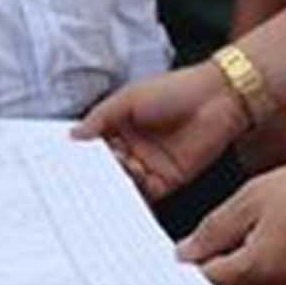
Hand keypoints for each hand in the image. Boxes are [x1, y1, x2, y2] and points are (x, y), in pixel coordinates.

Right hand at [72, 63, 247, 198]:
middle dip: (95, 172)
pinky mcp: (168, 180)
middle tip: (82, 176)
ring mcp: (150, 164)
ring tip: (106, 179)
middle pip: (107, 166)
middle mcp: (133, 146)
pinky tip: (127, 188)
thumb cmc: (177, 89)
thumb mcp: (129, 97)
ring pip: (124, 181)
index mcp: (121, 123)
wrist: (218, 100)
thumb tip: (74, 135)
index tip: (67, 161)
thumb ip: (100, 117)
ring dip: (114, 182)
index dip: (81, 153)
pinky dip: (135, 194)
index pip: (94, 143)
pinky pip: (146, 194)